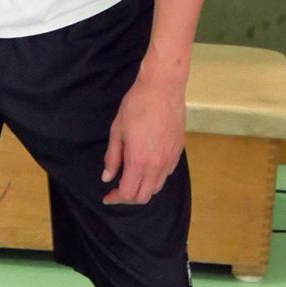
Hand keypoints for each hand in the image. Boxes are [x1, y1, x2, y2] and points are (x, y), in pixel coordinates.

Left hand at [102, 71, 185, 207]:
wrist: (163, 89)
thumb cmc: (137, 105)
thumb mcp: (117, 131)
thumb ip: (112, 157)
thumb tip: (107, 177)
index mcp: (139, 161)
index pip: (128, 193)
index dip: (116, 198)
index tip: (107, 196)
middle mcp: (157, 165)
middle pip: (144, 196)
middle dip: (129, 197)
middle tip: (118, 189)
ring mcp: (170, 159)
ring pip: (157, 187)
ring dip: (143, 188)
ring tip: (132, 178)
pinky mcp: (178, 152)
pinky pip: (166, 174)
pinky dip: (155, 178)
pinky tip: (147, 166)